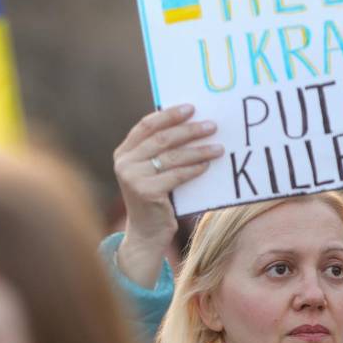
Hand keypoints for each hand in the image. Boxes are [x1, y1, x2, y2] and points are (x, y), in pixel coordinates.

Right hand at [112, 104, 221, 287]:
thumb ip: (161, 151)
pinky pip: (176, 175)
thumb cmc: (156, 199)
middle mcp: (124, 163)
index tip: (191, 108)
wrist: (147, 234)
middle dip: (189, 130)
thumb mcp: (153, 172)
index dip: (168, 114)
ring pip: (172, 157)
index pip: (146, 125)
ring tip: (218, 147)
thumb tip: (191, 124)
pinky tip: (207, 165)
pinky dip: (194, 169)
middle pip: (161, 139)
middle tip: (211, 126)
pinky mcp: (145, 192)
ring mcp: (133, 177)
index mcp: (124, 152)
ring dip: (198, 150)